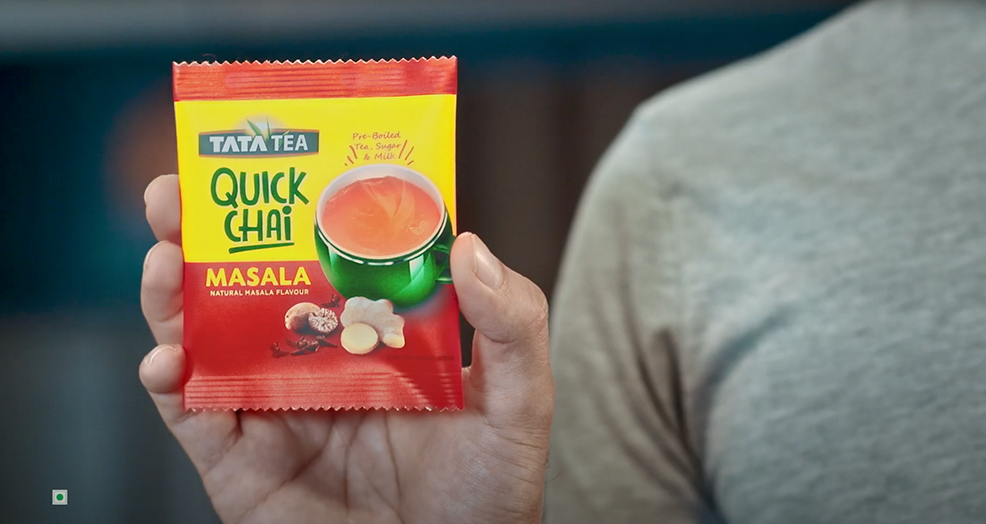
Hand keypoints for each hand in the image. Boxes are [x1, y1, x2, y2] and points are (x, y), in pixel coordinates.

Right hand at [139, 175, 552, 523]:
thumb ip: (513, 324)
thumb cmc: (488, 495)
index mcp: (377, 333)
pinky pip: (191, 415)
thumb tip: (467, 242)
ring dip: (173, 295)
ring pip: (207, 337)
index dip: (295, 207)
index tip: (273, 162)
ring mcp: (274, 407)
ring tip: (164, 260)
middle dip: (206, 236)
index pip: (328, 255)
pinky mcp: (241, 461)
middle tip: (177, 194)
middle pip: (250, 284)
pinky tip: (167, 360)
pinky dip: (168, 383)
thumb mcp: (520, 403)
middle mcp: (317, 360)